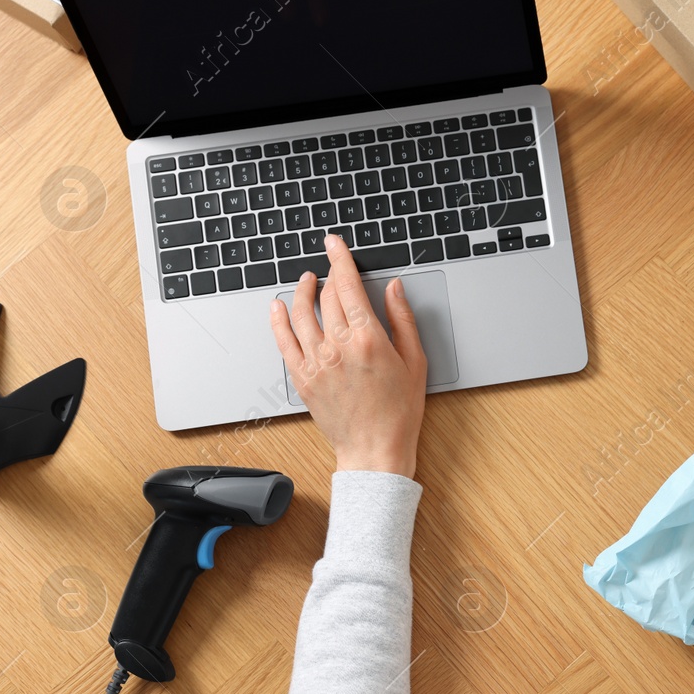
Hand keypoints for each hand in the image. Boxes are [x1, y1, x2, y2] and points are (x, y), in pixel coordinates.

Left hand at [269, 236, 427, 478]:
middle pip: (327, 297)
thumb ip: (402, 320)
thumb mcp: (415, 361)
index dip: (340, 259)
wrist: (374, 450)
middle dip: (329, 276)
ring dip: (302, 291)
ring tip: (307, 281)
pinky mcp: (302, 378)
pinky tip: (278, 307)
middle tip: (331, 267)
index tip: (334, 243)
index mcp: (368, 339)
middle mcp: (338, 347)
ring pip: (300, 314)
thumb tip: (393, 288)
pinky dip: (278, 320)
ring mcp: (316, 362)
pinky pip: (283, 341)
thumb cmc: (399, 411)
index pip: (348, 286)